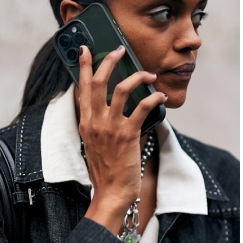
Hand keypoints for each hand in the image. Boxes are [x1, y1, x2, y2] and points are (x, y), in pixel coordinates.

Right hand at [77, 45, 166, 234]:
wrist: (111, 192)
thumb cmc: (105, 171)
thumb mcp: (93, 144)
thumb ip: (97, 125)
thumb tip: (106, 108)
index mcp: (85, 123)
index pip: (82, 89)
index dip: (83, 67)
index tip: (86, 51)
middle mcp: (95, 122)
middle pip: (98, 82)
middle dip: (108, 61)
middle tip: (119, 50)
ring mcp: (111, 127)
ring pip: (121, 89)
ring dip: (136, 76)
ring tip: (147, 74)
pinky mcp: (128, 134)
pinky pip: (142, 107)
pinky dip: (154, 99)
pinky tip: (160, 97)